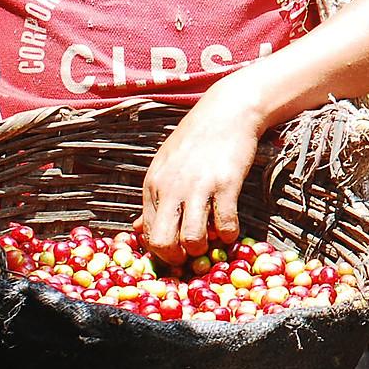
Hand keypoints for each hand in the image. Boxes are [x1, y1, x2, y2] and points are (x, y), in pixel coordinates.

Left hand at [138, 91, 263, 265]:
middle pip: (162, 241)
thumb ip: (153, 199)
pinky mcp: (225, 183)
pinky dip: (229, 234)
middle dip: (177, 257)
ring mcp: (199, 186)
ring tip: (211, 240)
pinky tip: (231, 230)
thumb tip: (138, 229)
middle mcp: (171, 188)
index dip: (162, 250)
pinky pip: (225, 223)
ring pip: (192, 238)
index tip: (177, 252)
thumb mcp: (164, 166)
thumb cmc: (195, 139)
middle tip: (190, 255)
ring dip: (203, 247)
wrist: (226, 112)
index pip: (147, 233)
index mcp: (153, 185)